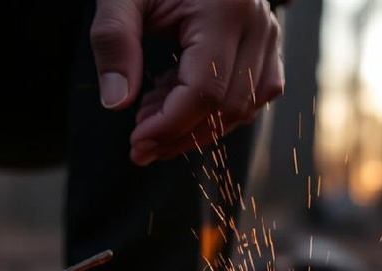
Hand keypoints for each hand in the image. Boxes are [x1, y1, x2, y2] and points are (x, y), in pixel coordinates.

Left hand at [91, 0, 283, 164]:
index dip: (170, 126)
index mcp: (225, 9)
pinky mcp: (267, 45)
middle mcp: (257, 24)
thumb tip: (116, 102)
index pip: (205, 90)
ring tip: (152, 118)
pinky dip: (218, 112)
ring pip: (245, 108)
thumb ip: (114, 41)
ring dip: (198, 128)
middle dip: (180, 136)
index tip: (136, 144)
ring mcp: (268, 36)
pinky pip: (254, 96)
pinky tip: (180, 103)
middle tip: (139, 145)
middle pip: (227, 107)